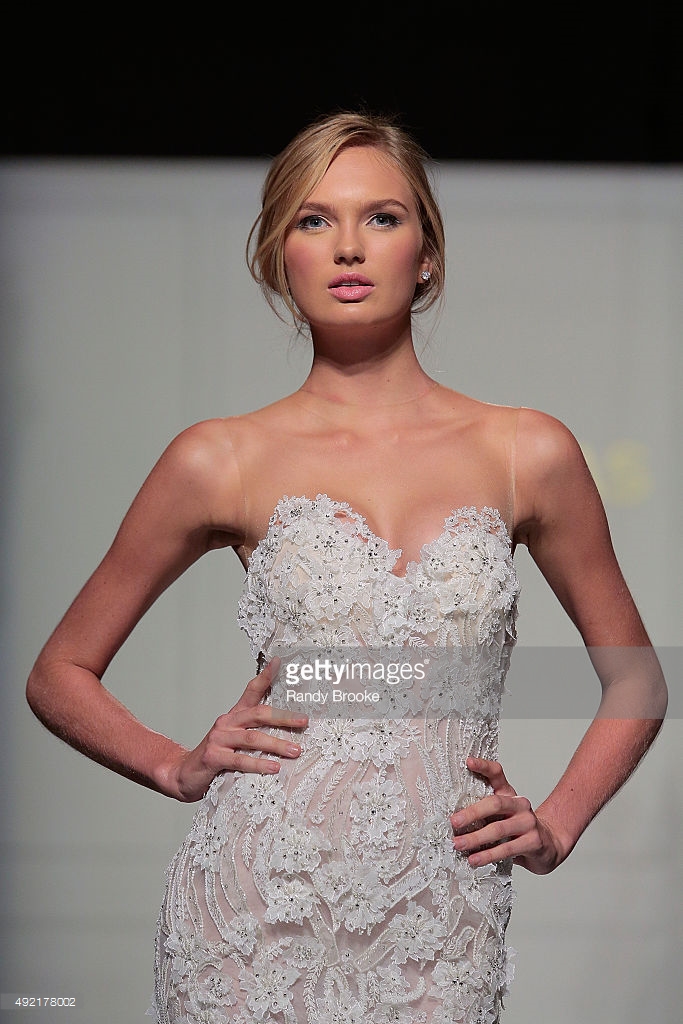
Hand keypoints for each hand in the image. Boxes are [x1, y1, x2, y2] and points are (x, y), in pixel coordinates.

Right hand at [168, 658, 307, 802]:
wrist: (185, 774)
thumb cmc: (217, 756)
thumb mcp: (236, 739)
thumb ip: (257, 732)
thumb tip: (289, 729)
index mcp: (235, 715)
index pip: (252, 690)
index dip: (266, 676)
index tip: (279, 662)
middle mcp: (227, 723)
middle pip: (259, 714)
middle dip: (283, 717)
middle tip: (303, 721)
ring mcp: (219, 739)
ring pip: (253, 738)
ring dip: (277, 744)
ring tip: (295, 750)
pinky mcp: (213, 757)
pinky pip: (240, 760)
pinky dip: (259, 764)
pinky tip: (274, 767)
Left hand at [450, 757, 562, 873]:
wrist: (549, 845)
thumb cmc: (517, 829)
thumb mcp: (501, 815)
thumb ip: (483, 812)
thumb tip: (452, 820)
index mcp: (509, 793)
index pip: (497, 774)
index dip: (483, 766)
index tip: (468, 761)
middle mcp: (520, 804)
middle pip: (495, 803)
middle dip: (472, 813)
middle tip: (454, 822)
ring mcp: (528, 822)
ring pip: (498, 829)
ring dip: (476, 838)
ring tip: (458, 844)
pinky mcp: (533, 842)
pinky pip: (507, 849)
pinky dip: (488, 855)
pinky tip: (475, 860)